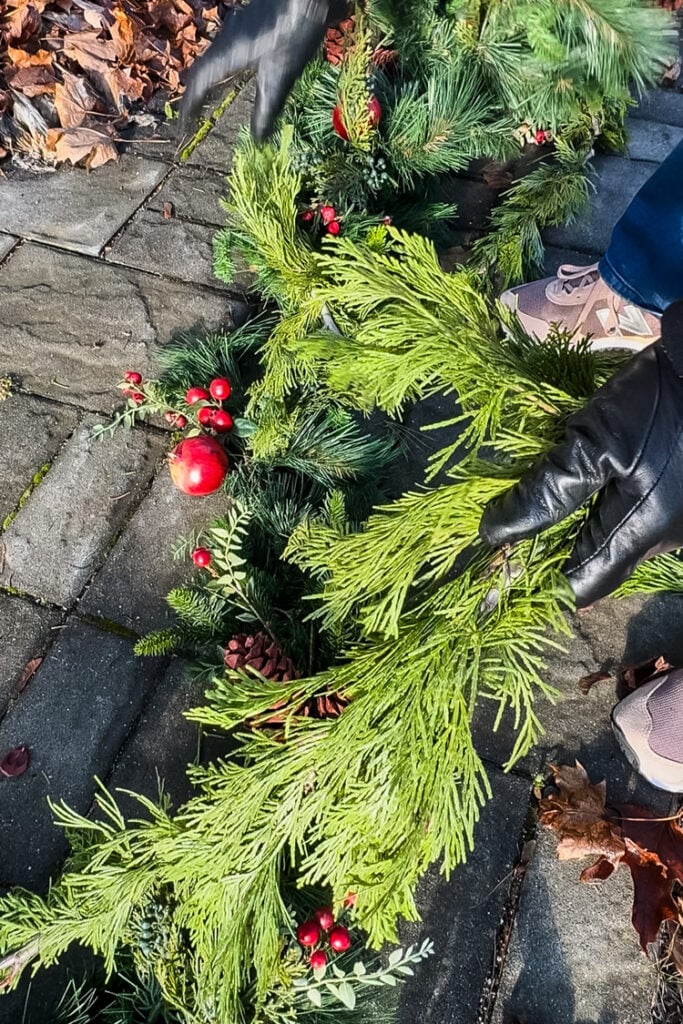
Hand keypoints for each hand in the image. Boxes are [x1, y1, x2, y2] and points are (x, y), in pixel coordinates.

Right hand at [181, 0, 344, 139]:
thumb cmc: (292, 36)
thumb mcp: (280, 79)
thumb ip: (266, 111)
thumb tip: (257, 142)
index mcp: (228, 54)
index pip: (199, 81)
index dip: (191, 103)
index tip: (184, 122)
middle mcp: (226, 38)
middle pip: (203, 66)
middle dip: (198, 92)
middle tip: (195, 112)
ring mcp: (238, 26)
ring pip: (215, 54)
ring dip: (210, 76)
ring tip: (212, 94)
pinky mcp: (251, 20)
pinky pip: (228, 46)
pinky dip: (225, 64)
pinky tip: (237, 68)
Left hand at [480, 302, 682, 606]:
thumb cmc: (655, 402)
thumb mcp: (594, 442)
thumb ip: (547, 492)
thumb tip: (496, 533)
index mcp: (643, 531)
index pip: (585, 582)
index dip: (545, 580)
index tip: (510, 564)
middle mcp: (668, 537)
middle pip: (606, 561)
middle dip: (565, 548)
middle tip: (524, 527)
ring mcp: (682, 518)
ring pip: (626, 539)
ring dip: (591, 525)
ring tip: (556, 500)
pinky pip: (643, 516)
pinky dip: (615, 508)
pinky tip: (599, 484)